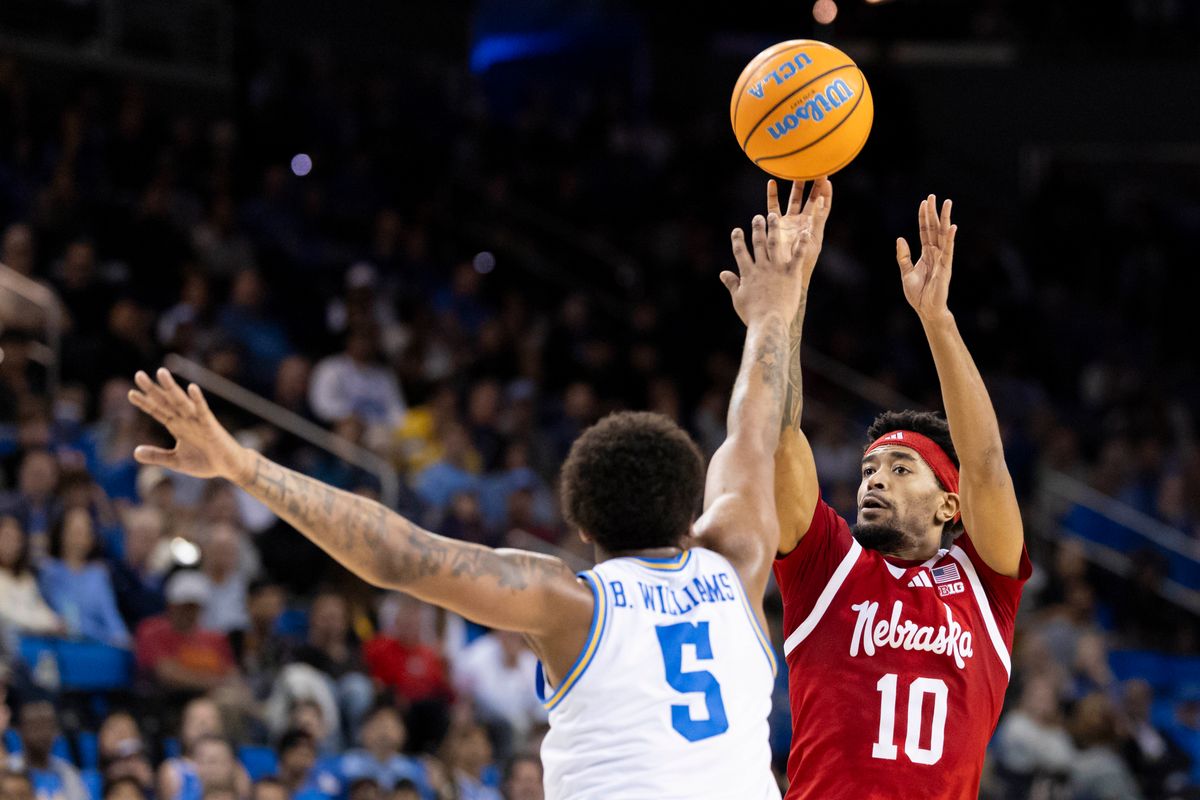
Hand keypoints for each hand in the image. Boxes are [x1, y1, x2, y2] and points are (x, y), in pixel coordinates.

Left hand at [128, 368, 252, 482]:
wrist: (229, 467)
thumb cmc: (206, 462)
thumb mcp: (176, 461)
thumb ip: (157, 456)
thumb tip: (134, 452)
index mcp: (177, 426)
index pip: (158, 411)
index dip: (145, 402)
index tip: (131, 393)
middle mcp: (185, 420)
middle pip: (166, 401)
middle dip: (153, 389)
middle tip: (138, 375)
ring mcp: (197, 420)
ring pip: (181, 401)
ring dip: (171, 387)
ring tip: (161, 373)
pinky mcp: (210, 425)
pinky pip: (203, 411)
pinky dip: (198, 400)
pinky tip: (192, 388)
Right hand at [722, 181, 829, 325]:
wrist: (769, 322)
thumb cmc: (753, 314)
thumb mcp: (738, 299)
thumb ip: (731, 283)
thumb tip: (722, 274)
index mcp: (748, 273)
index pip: (740, 252)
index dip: (738, 240)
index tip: (737, 230)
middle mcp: (762, 267)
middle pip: (758, 243)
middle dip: (757, 228)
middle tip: (758, 217)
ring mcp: (777, 269)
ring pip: (774, 244)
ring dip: (773, 228)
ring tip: (773, 215)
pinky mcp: (792, 274)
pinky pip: (797, 255)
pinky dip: (801, 243)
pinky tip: (805, 231)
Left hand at [897, 194, 956, 321]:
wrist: (926, 309)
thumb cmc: (917, 293)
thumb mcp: (906, 272)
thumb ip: (903, 256)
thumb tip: (900, 238)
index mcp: (926, 254)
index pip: (925, 231)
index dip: (924, 217)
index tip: (924, 202)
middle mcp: (935, 253)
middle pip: (934, 229)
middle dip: (934, 212)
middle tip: (934, 196)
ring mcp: (942, 259)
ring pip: (944, 235)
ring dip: (945, 219)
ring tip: (947, 203)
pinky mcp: (946, 267)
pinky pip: (948, 250)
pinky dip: (950, 239)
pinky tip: (952, 227)